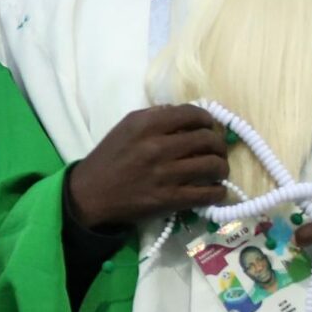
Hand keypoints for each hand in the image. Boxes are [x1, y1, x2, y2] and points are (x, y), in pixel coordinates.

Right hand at [65, 105, 228, 231]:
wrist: (90, 195)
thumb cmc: (108, 159)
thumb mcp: (124, 128)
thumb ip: (153, 116)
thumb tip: (182, 113)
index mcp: (145, 125)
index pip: (192, 114)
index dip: (206, 119)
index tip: (207, 126)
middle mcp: (157, 146)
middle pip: (208, 139)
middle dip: (218, 144)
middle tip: (215, 150)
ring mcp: (166, 174)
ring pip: (214, 166)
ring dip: (222, 167)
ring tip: (217, 170)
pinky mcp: (170, 199)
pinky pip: (209, 193)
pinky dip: (218, 191)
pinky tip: (213, 189)